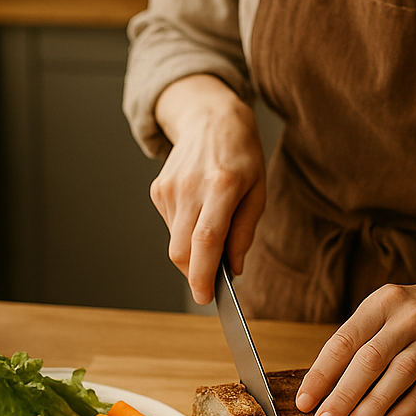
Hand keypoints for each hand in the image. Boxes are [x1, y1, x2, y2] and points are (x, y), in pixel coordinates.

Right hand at [151, 75, 265, 304]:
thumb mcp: (258, 190)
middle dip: (194, 273)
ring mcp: (170, 188)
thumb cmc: (241, 155)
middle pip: (182, 249)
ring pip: (175, 242)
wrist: (210, 118)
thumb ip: (245, 231)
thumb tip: (233, 268)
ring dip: (193, 250)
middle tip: (212, 280)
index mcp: (223, 185)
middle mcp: (192, 186)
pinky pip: (170, 227)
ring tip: (212, 223)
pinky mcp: (158, 189)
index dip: (203, 273)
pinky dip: (185, 231)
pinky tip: (198, 209)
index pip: (207, 238)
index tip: (205, 297)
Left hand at [293, 228, 415, 415]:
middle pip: (369, 360)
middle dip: (343, 396)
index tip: (304, 402)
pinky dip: (410, 406)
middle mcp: (407, 316)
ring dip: (373, 406)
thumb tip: (322, 386)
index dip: (322, 373)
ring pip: (399, 374)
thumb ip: (360, 340)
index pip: (343, 341)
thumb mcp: (388, 311)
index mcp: (381, 303)